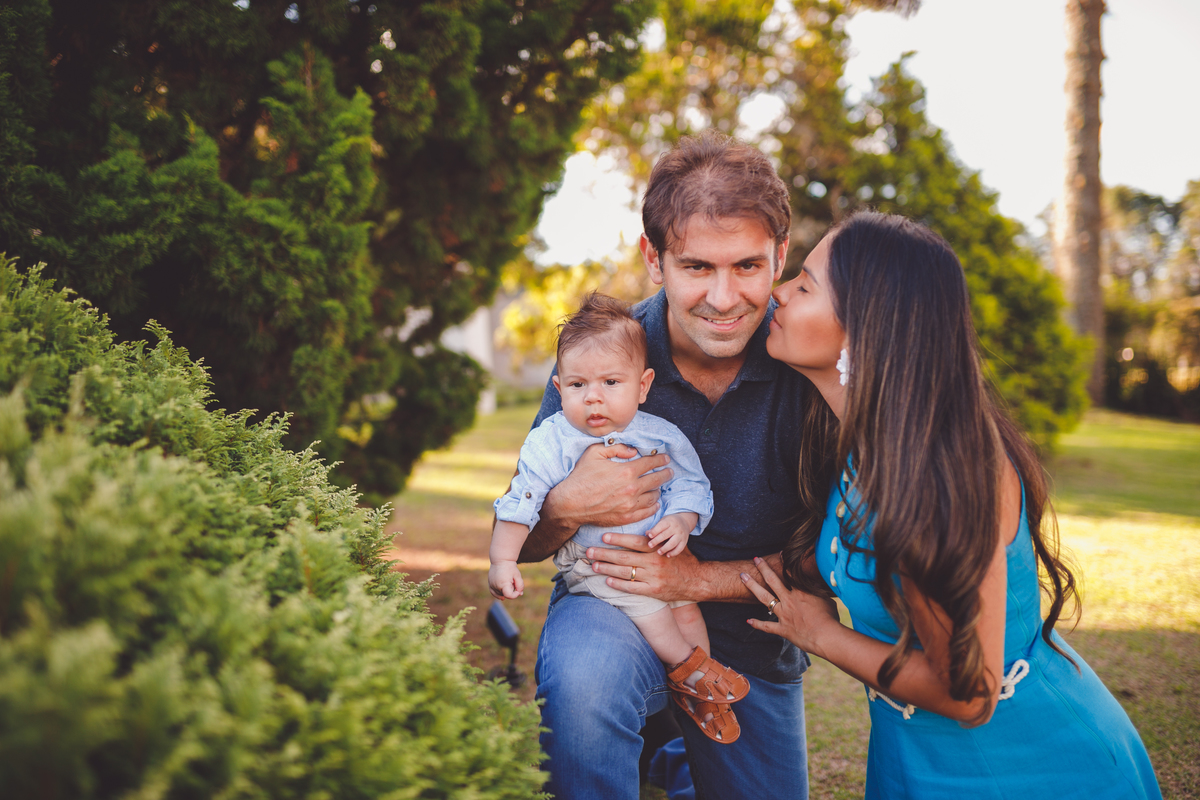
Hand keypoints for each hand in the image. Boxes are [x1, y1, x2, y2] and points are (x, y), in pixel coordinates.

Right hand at [488, 561, 523, 599]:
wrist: (501, 560)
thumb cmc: (510, 567)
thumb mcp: (518, 576)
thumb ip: (520, 586)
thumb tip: (520, 594)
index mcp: (503, 584)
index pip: (509, 596)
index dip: (515, 595)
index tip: (518, 590)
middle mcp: (496, 586)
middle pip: (505, 595)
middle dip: (511, 591)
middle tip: (513, 582)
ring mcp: (491, 585)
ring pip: (500, 594)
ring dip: (505, 592)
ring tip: (507, 582)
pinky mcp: (490, 584)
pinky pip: (494, 593)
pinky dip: (498, 595)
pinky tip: (503, 597)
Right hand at [544, 443, 672, 529]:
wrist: (570, 504)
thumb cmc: (581, 477)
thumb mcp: (594, 453)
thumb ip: (616, 448)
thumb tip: (633, 451)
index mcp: (626, 471)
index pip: (651, 462)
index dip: (660, 459)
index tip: (665, 458)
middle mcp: (632, 488)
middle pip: (657, 479)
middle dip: (665, 473)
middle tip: (669, 471)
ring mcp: (630, 505)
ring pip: (654, 496)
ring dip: (658, 489)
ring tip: (659, 486)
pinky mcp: (626, 517)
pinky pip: (647, 511)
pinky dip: (653, 505)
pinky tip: (654, 501)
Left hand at [586, 532, 702, 602]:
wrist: (697, 581)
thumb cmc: (682, 560)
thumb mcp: (671, 545)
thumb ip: (656, 539)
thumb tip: (640, 529)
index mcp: (657, 549)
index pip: (634, 542)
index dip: (618, 539)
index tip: (603, 537)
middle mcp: (654, 562)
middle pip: (625, 557)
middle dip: (605, 554)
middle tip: (589, 551)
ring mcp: (653, 578)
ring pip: (625, 573)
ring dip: (607, 569)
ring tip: (594, 565)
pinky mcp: (653, 591)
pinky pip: (632, 588)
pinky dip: (619, 585)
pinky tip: (607, 582)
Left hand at [645, 512, 695, 557]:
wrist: (685, 522)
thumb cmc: (669, 522)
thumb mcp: (663, 521)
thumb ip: (655, 528)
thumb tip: (646, 533)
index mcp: (669, 521)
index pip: (661, 526)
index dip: (655, 531)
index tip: (649, 536)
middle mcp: (676, 528)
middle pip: (666, 535)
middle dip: (657, 541)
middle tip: (650, 545)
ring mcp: (681, 535)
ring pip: (673, 543)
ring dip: (665, 548)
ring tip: (658, 552)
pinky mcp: (684, 541)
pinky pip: (680, 548)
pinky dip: (674, 553)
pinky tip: (668, 555)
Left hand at [741, 557, 840, 656]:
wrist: (825, 636)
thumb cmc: (830, 618)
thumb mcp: (827, 600)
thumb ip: (819, 592)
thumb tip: (818, 584)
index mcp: (801, 592)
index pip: (790, 573)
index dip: (784, 562)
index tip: (778, 554)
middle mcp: (789, 600)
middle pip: (772, 580)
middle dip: (763, 568)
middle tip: (756, 559)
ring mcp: (784, 614)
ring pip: (764, 598)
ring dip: (752, 586)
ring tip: (743, 576)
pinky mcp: (783, 629)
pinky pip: (767, 626)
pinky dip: (757, 624)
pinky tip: (748, 621)